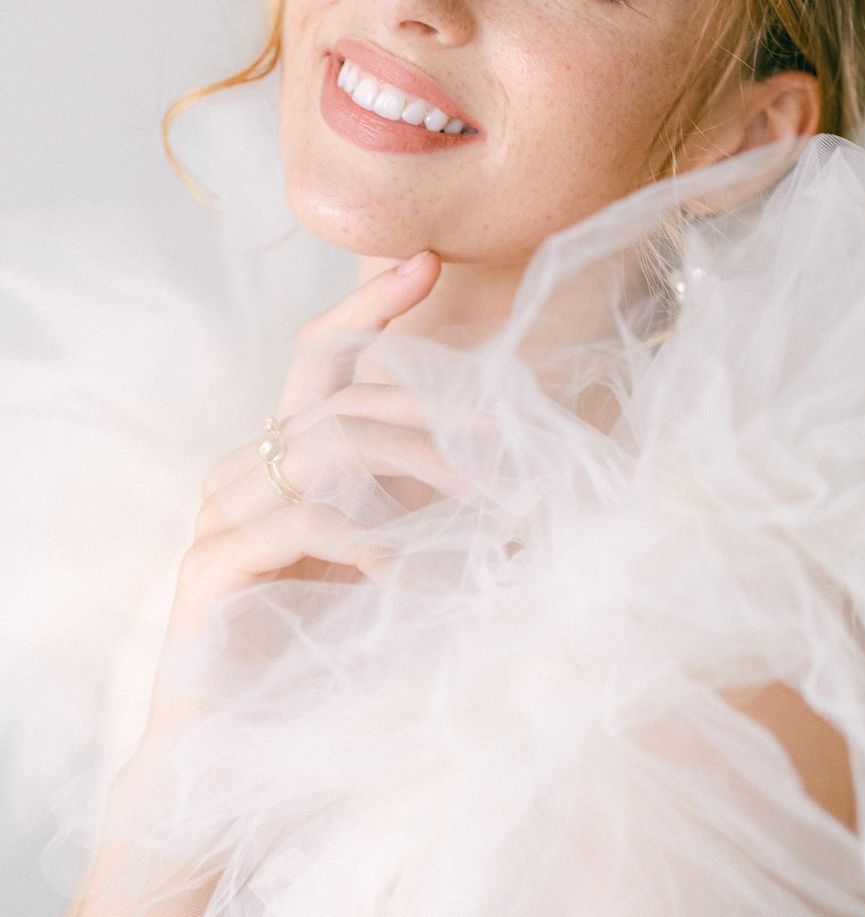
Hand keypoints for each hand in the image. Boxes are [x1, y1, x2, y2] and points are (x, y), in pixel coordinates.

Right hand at [66, 251, 457, 915]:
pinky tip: (404, 563)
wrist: (236, 739)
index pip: (321, 353)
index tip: (426, 262)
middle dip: (432, 414)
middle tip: (503, 442)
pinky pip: (295, 521)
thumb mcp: (385, 550)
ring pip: (326, 446)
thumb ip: (422, 502)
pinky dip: (361, 534)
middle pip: (342, 400)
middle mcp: (247, 464)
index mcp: (285, 450)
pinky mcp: (210, 566)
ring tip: (479, 503)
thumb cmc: (321, 638)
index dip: (369, 304)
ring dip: (414, 467)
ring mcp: (222, 510)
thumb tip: (516, 469)